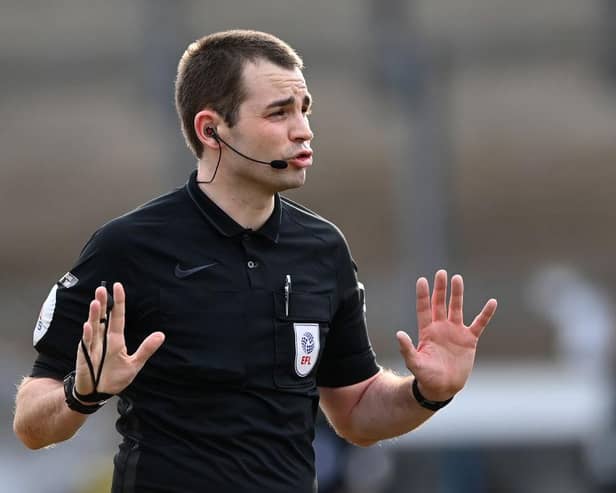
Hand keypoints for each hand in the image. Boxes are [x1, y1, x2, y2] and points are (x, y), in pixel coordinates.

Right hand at [75, 282, 164, 395]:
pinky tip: (89, 326)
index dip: (118, 302)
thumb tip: (161, 335)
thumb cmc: (114, 378)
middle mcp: (103, 339)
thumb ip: (146, 349)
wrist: (99, 393)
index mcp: (116, 339)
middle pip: (103, 317)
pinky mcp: (85, 356)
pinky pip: (86, 344)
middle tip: (102, 288)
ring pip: (93, 327)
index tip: (118, 287)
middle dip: (103, 303)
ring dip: (94, 315)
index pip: (117, 316)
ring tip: (96, 302)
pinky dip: (88, 335)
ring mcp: (92, 346)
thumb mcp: (134, 363)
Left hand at [396, 270, 496, 401]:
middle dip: (440, 288)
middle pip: (440, 303)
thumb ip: (407, 348)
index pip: (424, 308)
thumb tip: (398, 333)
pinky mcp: (469, 340)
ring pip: (457, 308)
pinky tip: (492, 302)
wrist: (443, 387)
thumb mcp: (414, 363)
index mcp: (427, 331)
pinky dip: (485, 314)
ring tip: (457, 278)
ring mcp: (455, 332)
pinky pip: (479, 324)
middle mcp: (441, 327)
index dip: (423, 294)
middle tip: (441, 272)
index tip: (422, 280)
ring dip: (457, 294)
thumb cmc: (426, 376)